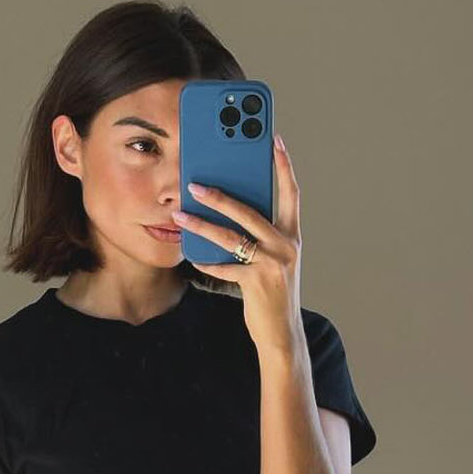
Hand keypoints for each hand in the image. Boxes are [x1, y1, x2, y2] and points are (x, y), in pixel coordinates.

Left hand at [171, 133, 302, 355]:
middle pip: (249, 211)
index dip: (283, 165)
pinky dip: (207, 262)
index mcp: (292, 235)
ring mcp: (272, 264)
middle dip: (220, 195)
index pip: (291, 193)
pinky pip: (225, 268)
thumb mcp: (274, 259)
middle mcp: (286, 246)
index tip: (274, 139)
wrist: (282, 334)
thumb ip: (262, 235)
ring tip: (181, 216)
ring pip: (231, 237)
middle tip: (195, 182)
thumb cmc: (274, 292)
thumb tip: (233, 209)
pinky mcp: (257, 283)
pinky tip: (192, 257)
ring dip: (202, 225)